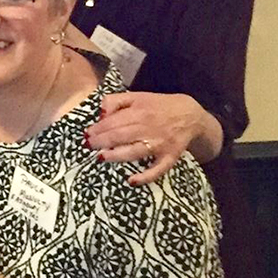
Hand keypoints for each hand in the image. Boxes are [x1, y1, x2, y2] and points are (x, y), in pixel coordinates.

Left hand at [85, 91, 209, 184]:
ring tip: (102, 157)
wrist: (190, 115)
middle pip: (120, 136)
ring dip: (117, 155)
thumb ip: (115, 101)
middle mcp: (148, 128)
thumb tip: (100, 115)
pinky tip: (132, 181)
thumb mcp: (136, 96)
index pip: (113, 121)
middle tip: (88, 145)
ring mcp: (160, 144)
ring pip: (135, 152)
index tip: (86, 133)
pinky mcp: (170, 157)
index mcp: (139, 112)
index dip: (98, 128)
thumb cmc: (158, 106)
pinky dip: (146, 176)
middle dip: (101, 141)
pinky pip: (158, 169)